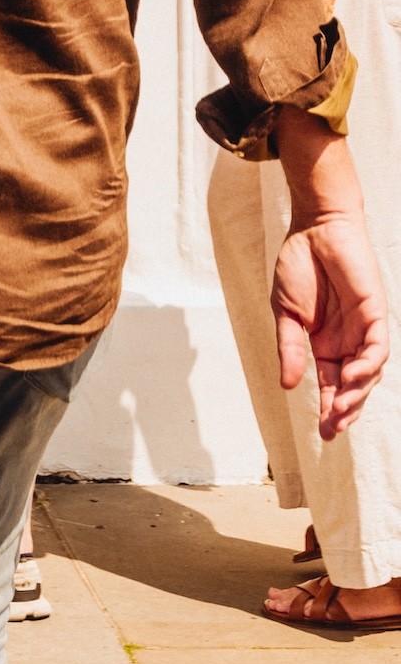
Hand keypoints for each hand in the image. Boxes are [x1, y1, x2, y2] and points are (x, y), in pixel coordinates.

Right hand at [272, 212, 389, 437]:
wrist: (314, 228)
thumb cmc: (298, 265)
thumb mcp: (286, 312)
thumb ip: (290, 347)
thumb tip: (285, 385)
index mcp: (325, 344)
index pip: (331, 385)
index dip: (329, 409)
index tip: (322, 435)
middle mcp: (348, 342)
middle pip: (352, 386)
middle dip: (344, 411)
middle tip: (332, 430)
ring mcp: (364, 329)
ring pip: (367, 373)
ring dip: (355, 394)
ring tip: (339, 411)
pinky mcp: (375, 314)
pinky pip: (377, 348)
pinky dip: (368, 366)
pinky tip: (353, 377)